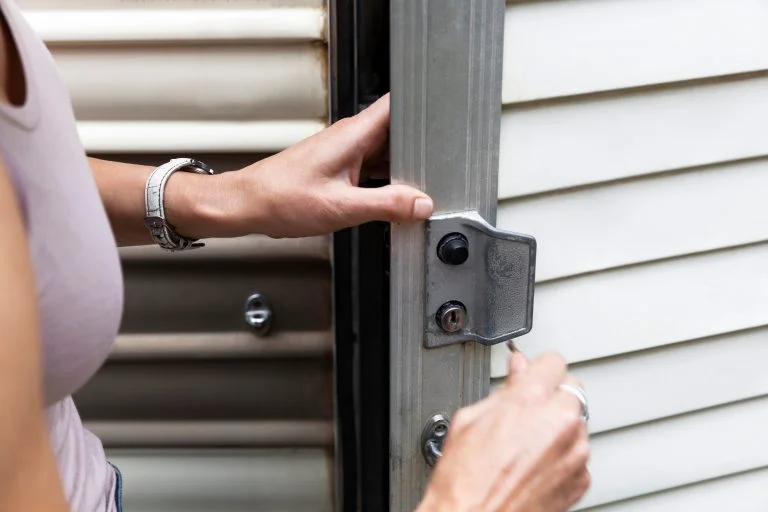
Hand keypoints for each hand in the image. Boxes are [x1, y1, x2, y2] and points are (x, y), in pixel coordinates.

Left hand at [217, 94, 432, 237]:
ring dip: (400, 169)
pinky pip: (372, 168)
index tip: (443, 120)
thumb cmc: (281, 198)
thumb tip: (420, 204)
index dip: (423, 107)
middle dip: (417, 150)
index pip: (396, 105)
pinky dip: (384, 181)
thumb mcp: (342, 207)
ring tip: (411, 189)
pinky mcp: (338, 167)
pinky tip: (387, 200)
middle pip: (397, 133)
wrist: (249, 205)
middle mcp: (349, 138)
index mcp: (353, 135)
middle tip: (432, 172)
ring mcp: (344, 152)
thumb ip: (386, 205)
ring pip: (385, 152)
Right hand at [418, 352, 590, 511]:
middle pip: (572, 388)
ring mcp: (575, 453)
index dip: (538, 367)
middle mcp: (560, 423)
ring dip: (557, 426)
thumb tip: (518, 368)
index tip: (531, 373)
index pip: (553, 361)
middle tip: (526, 410)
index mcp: (531, 399)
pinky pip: (578, 453)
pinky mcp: (581, 478)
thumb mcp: (470, 419)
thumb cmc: (465, 481)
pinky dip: (561, 455)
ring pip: (577, 421)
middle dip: (551, 395)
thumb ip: (503, 388)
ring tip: (525, 444)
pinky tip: (533, 464)